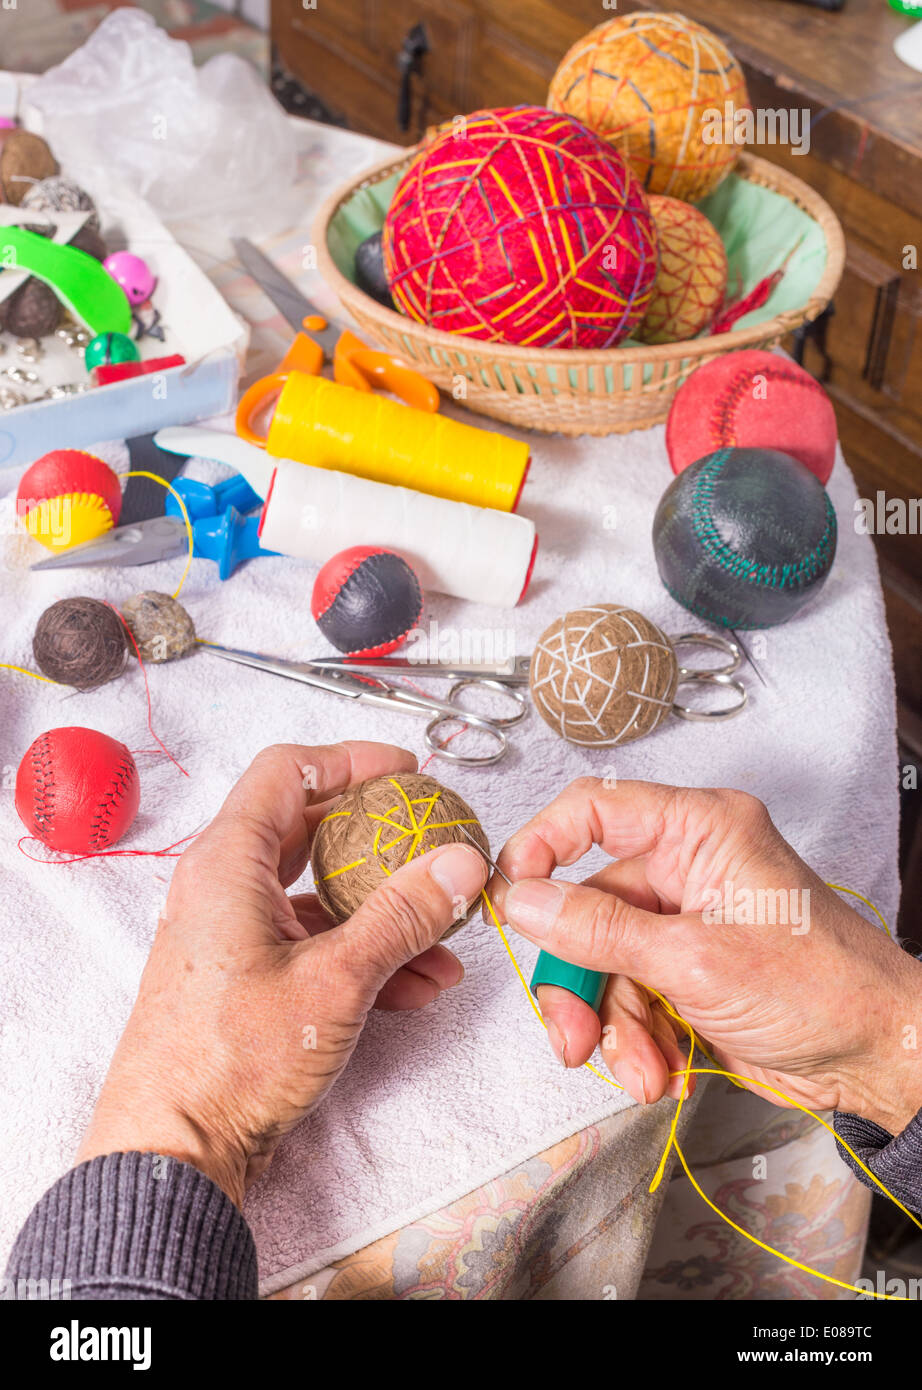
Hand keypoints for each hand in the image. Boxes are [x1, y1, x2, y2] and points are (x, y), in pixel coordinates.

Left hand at [76, 742, 486, 1204]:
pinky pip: (315, 944)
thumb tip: (459, 862)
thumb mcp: (335, 979)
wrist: (174, 1151)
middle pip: (310, 831)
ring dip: (385, 910)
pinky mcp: (247, 979)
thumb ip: (402, 916)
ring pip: (320, 896)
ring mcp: (235, 935)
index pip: (288, 771)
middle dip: (382, 842)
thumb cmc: (229, 1061)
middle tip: (435, 842)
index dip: (351, 761)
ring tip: (446, 935)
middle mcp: (225, 887)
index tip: (407, 773)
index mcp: (228, 862)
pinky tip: (419, 985)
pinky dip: (365, 953)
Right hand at [490, 779, 921, 1133]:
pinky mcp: (685, 970)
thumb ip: (600, 929)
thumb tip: (523, 897)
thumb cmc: (822, 988)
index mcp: (699, 829)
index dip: (542, 845)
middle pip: (588, 906)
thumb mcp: (696, 959)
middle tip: (572, 1035)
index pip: (594, 809)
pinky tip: (662, 1072)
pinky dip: (637, 1040)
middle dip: (579, 980)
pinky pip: (629, 996)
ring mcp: (684, 921)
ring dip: (613, 1025)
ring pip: (603, 962)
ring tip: (640, 1071)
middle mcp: (687, 865)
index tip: (509, 895)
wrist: (876, 1058)